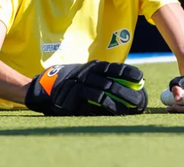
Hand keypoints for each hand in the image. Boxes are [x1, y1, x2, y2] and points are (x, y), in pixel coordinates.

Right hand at [25, 60, 147, 115]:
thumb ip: (101, 75)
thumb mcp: (84, 72)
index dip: (127, 72)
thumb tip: (128, 81)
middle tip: (140, 101)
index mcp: (89, 67)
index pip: (112, 68)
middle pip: (110, 84)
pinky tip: (111, 117)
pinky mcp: (70, 103)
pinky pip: (89, 108)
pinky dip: (101, 113)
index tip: (141, 77)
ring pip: (101, 97)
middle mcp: (84, 76)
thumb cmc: (69, 79)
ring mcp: (77, 89)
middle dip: (127, 93)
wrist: (41, 87)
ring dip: (117, 106)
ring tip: (129, 112)